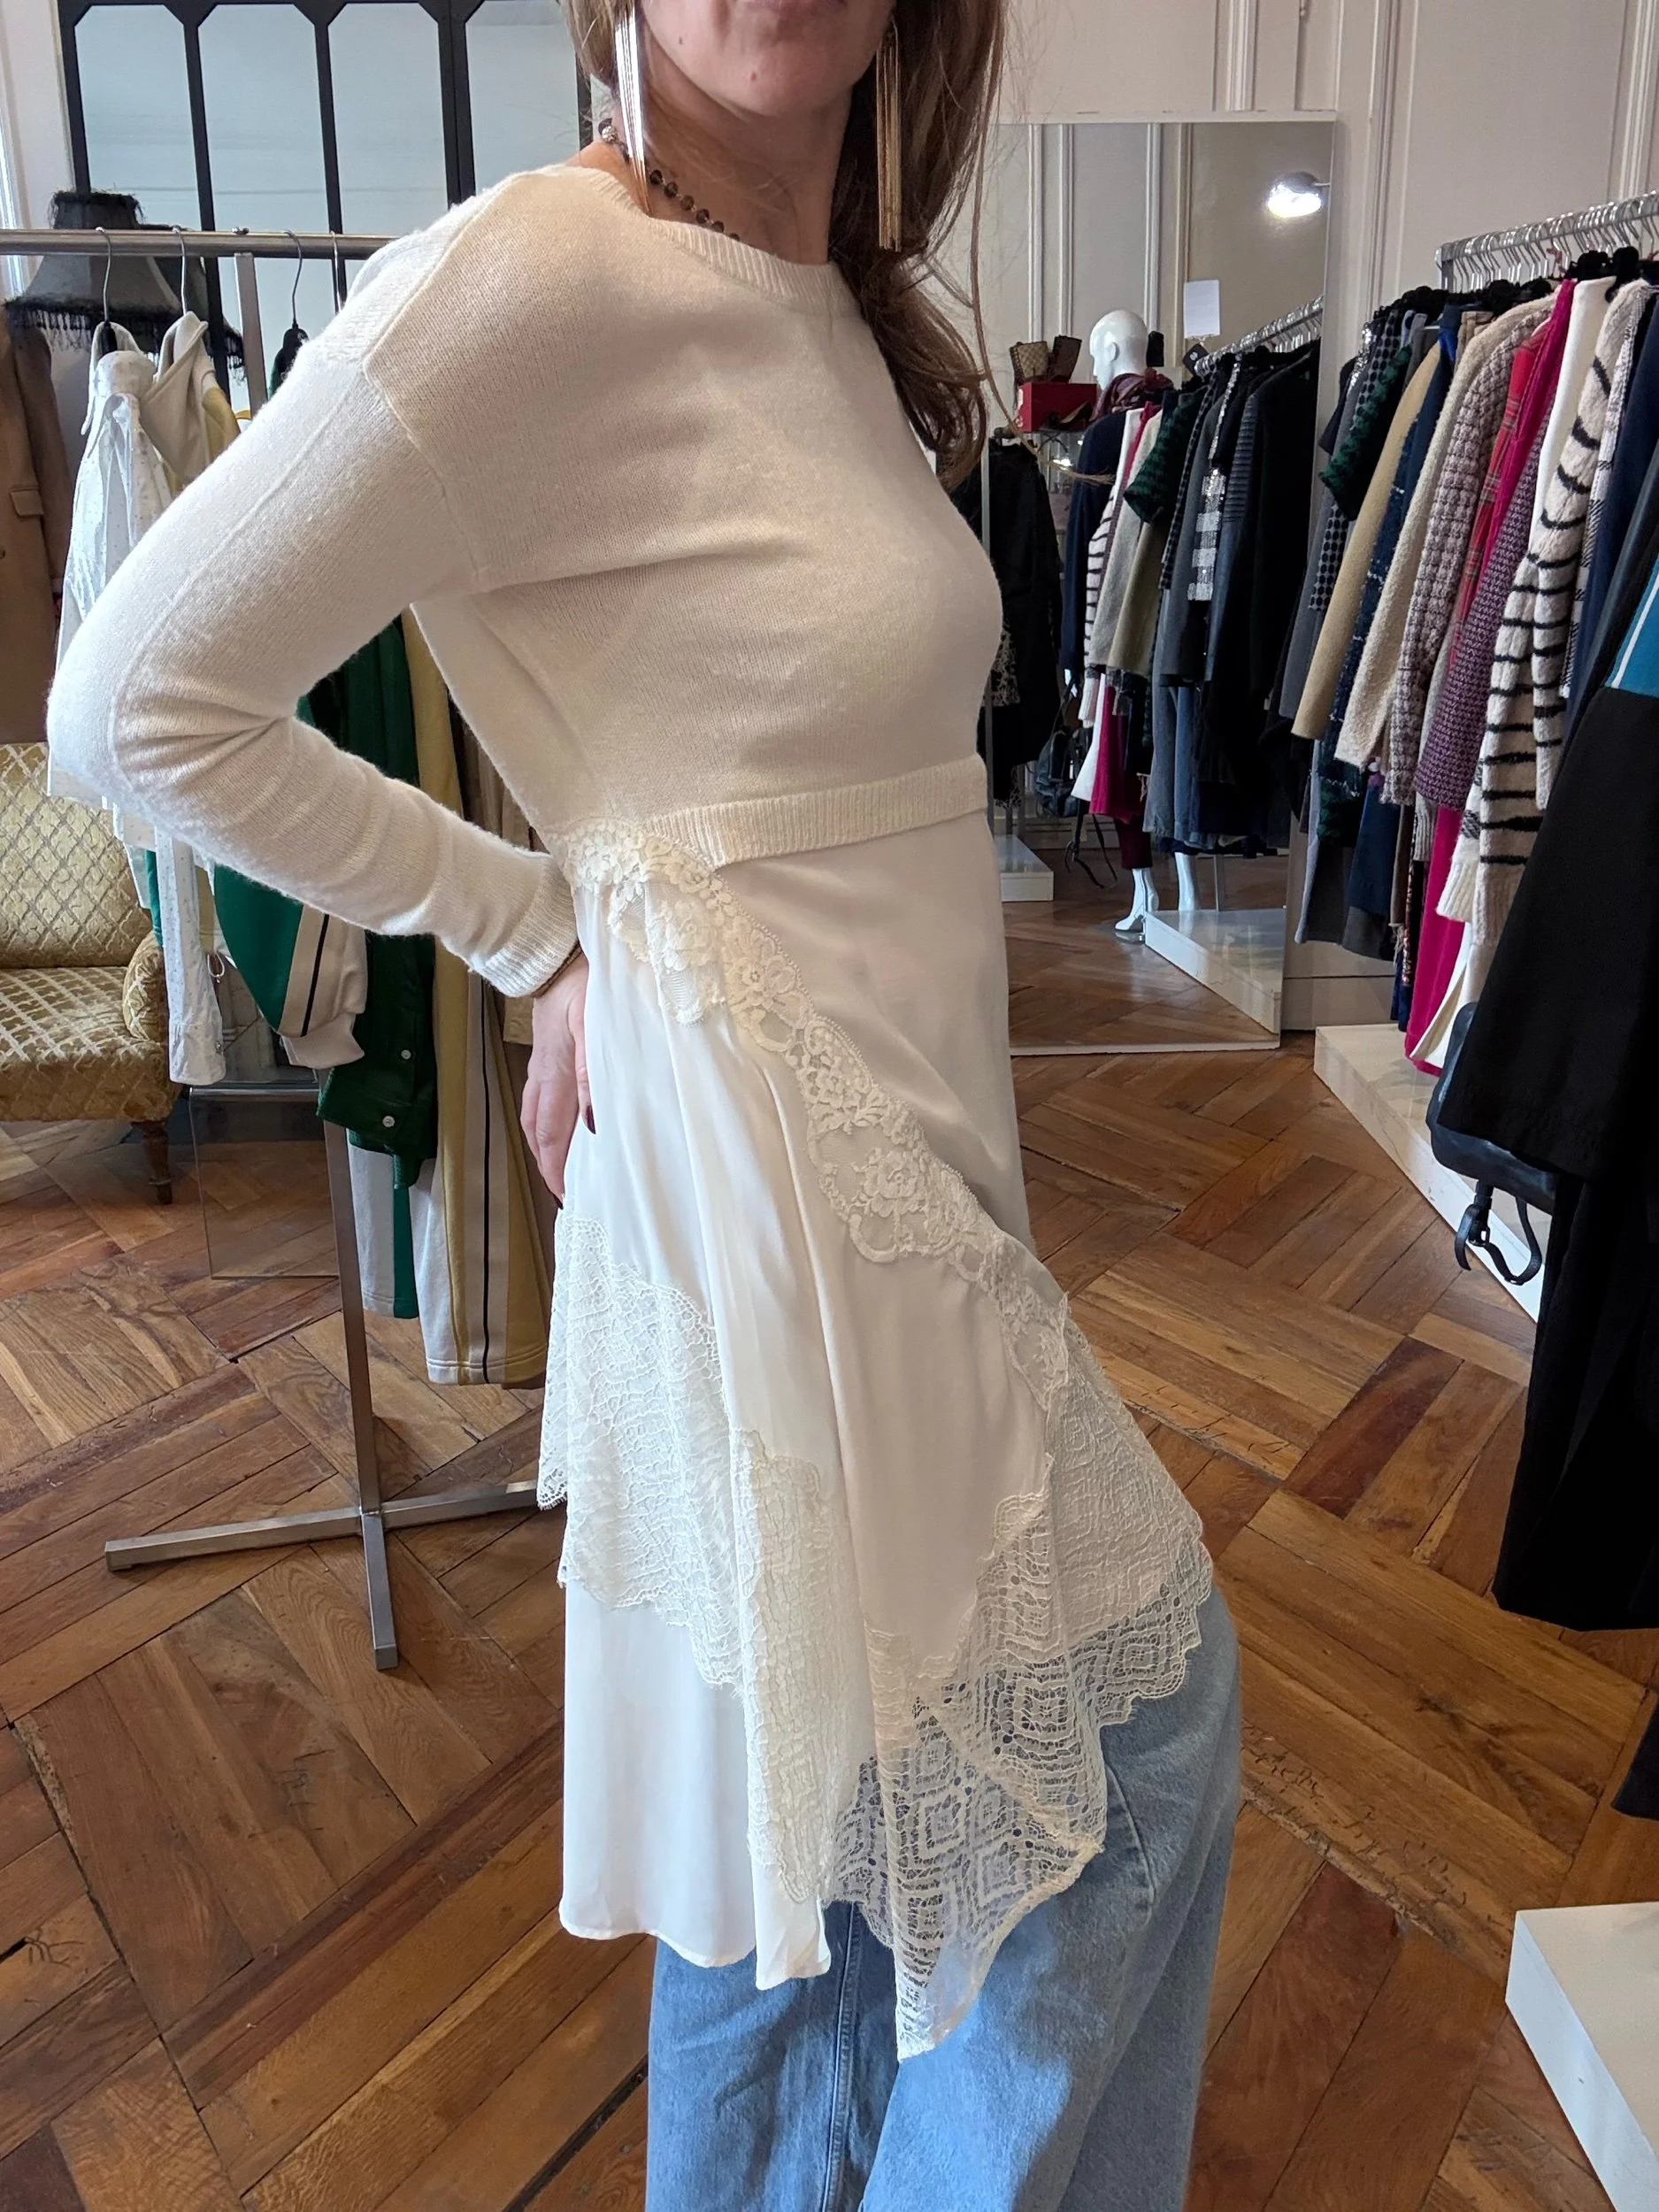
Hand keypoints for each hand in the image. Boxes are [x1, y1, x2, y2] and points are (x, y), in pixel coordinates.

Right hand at [521, 952, 589, 1199]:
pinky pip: (542, 1096)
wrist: (557, 949)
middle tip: (565, 1193)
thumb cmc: (584, 982)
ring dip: (546, 1144)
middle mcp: (543, 1074)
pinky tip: (565, 1123)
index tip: (567, 1197)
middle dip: (549, 1164)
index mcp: (554, 1074)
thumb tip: (593, 1123)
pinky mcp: (548, 1049)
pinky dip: (548, 1119)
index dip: (556, 1168)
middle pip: (538, 1130)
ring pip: (537, 1114)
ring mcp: (543, 1062)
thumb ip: (594, 1074)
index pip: (551, 1133)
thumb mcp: (596, 1024)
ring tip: (562, 1167)